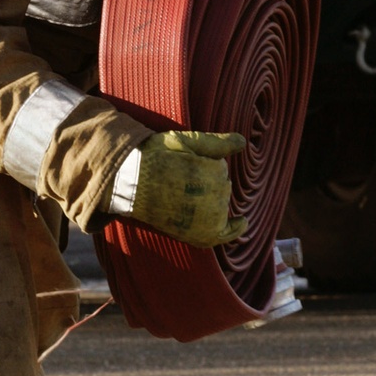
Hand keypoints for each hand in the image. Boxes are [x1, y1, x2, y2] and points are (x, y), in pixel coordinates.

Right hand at [124, 129, 246, 247]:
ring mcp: (210, 218)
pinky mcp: (200, 235)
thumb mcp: (185, 141)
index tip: (182, 164)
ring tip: (182, 193)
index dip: (202, 163)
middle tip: (179, 179)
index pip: (220, 167)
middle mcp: (216, 197)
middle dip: (207, 180)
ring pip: (221, 203)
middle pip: (222, 185)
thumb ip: (217, 142)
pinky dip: (235, 229)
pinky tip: (242, 222)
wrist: (131, 183)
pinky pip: (225, 233)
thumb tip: (243, 141)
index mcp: (214, 172)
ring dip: (210, 198)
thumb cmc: (156, 158)